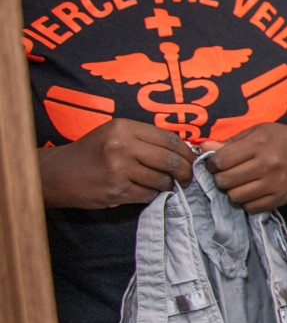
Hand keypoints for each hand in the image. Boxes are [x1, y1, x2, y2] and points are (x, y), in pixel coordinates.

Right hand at [38, 119, 194, 208]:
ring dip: (170, 184)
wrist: (59, 174)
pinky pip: (149, 194)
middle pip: (170, 160)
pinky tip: (150, 191)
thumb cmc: (92, 152)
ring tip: (169, 184)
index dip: (187, 151)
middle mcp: (122, 146)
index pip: (169, 139)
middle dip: (185, 170)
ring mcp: (119, 170)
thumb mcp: (115, 134)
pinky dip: (154, 194)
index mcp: (124, 128)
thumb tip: (183, 148)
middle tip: (188, 176)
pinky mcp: (117, 190)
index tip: (192, 158)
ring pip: (162, 179)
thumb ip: (144, 138)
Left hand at [207, 122, 286, 211]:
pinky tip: (251, 191)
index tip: (218, 162)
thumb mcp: (257, 132)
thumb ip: (231, 141)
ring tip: (239, 183)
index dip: (213, 163)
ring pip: (236, 196)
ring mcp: (275, 184)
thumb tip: (203, 147)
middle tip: (227, 174)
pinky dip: (247, 201)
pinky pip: (251, 207)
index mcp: (259, 143)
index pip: (221, 160)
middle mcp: (268, 164)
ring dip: (232, 191)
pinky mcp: (281, 198)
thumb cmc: (282, 138)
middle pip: (225, 180)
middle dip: (220, 178)